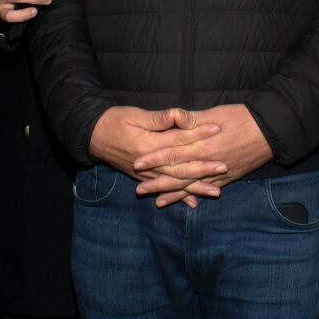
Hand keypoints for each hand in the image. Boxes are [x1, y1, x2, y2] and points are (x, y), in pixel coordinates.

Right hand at [90, 106, 226, 207]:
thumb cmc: (115, 121)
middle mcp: (150, 164)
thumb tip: (177, 115)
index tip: (216, 129)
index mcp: (149, 145)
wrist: (94, 136)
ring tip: (216, 192)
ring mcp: (147, 174)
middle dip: (204, 168)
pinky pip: (165, 190)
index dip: (198, 134)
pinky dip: (179, 197)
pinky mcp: (145, 178)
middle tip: (224, 166)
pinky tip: (193, 203)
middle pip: (181, 167)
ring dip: (196, 187)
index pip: (179, 139)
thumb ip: (158, 118)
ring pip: (176, 183)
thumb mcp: (135, 115)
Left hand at [132, 103, 273, 207]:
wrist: (270, 131)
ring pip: (192, 187)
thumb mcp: (216, 114)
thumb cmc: (242, 118)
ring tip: (157, 202)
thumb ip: (192, 119)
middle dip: (158, 183)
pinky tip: (187, 203)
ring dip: (174, 194)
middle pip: (178, 175)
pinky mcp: (228, 178)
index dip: (154, 159)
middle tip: (138, 190)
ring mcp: (219, 173)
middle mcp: (209, 163)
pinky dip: (195, 196)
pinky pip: (208, 190)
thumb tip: (173, 116)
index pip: (172, 153)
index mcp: (203, 145)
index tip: (137, 163)